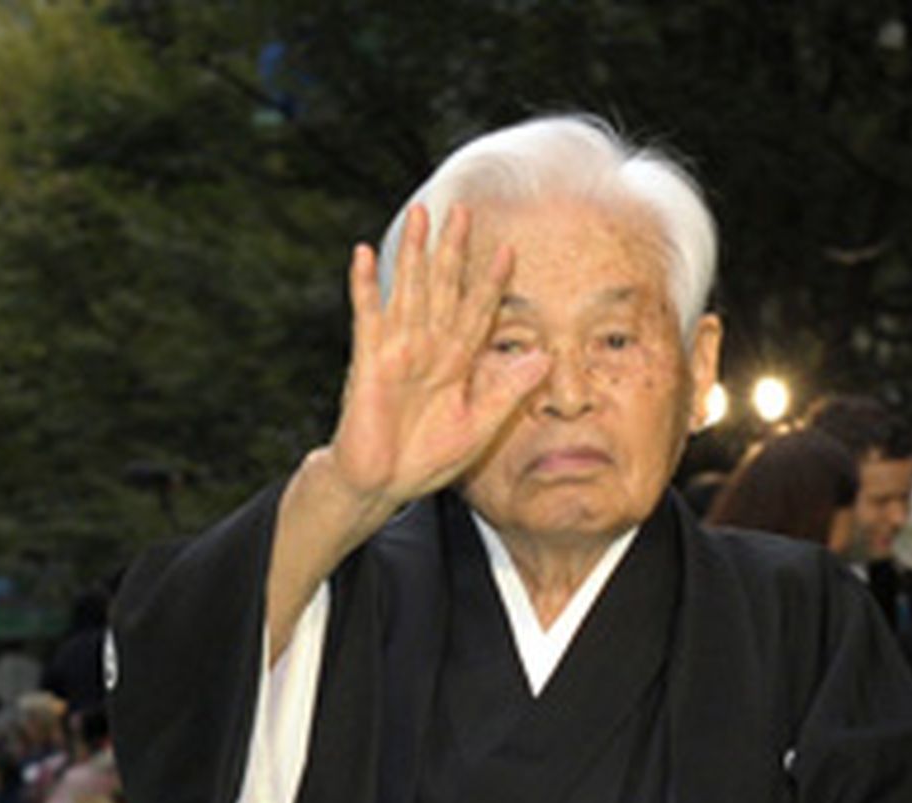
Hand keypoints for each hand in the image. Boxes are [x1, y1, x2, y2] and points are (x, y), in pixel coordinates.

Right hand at [330, 203, 550, 511]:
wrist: (384, 484)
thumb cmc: (426, 460)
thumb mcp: (479, 427)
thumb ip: (508, 392)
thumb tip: (545, 359)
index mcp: (455, 364)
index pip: (476, 312)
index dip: (491, 283)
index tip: (508, 251)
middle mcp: (428, 350)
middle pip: (443, 289)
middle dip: (453, 250)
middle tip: (463, 210)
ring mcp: (398, 351)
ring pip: (410, 291)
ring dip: (414, 254)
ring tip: (421, 215)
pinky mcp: (370, 362)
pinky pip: (368, 316)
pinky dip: (366, 286)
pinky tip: (365, 254)